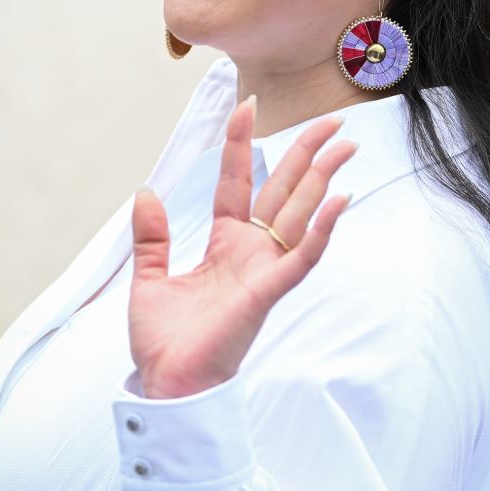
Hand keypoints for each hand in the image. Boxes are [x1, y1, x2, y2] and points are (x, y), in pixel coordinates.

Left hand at [128, 96, 356, 398]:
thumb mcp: (149, 278)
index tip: (247, 105)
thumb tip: (145, 190)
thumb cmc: (164, 340)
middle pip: (283, 189)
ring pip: (299, 212)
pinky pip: (301, 257)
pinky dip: (321, 230)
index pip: (237, 181)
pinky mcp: (268, 292)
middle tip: (332, 121)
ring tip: (344, 144)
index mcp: (224, 242)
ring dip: (322, 178)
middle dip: (306, 152)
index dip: (241, 143)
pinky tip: (341, 199)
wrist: (166, 384)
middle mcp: (250, 250)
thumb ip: (152, 236)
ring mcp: (263, 268)